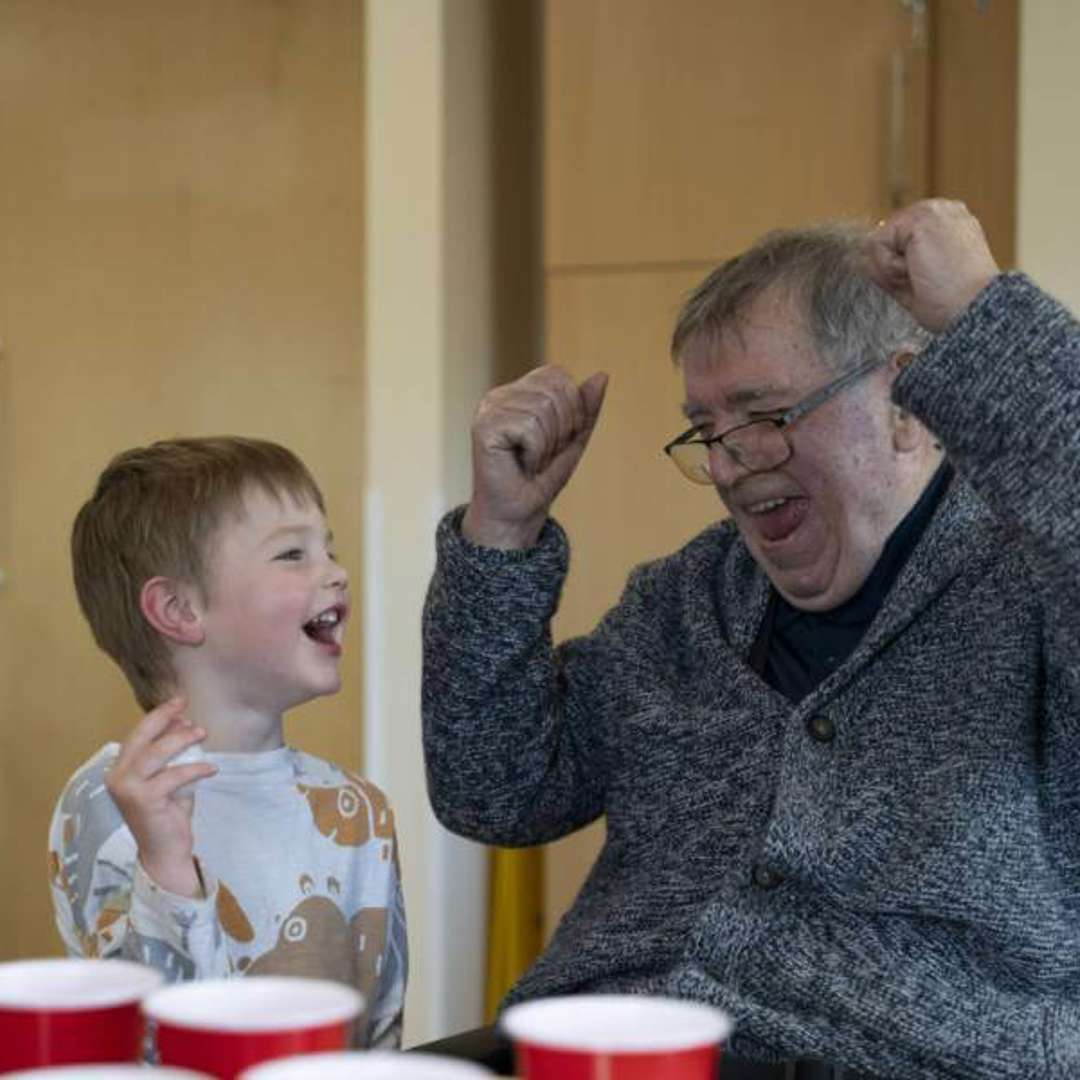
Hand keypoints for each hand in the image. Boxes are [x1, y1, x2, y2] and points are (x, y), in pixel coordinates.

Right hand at [105, 696, 216, 898]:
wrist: (165, 851)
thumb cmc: (168, 814)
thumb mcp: (171, 778)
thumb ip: (174, 755)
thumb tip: (185, 723)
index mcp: (120, 770)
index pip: (137, 735)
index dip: (157, 717)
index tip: (178, 702)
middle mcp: (117, 778)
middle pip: (140, 738)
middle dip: (163, 718)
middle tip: (184, 705)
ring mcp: (128, 790)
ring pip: (155, 753)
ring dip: (180, 739)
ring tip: (201, 732)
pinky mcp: (144, 800)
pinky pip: (173, 775)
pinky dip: (195, 768)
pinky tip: (212, 768)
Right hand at [462, 365, 608, 548]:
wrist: (517, 514)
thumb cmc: (540, 479)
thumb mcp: (573, 439)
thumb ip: (586, 408)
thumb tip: (602, 375)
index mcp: (517, 392)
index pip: (557, 375)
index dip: (571, 408)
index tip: (557, 439)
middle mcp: (499, 396)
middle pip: (554, 392)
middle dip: (561, 429)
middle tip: (543, 454)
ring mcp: (489, 410)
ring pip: (543, 409)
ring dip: (547, 445)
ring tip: (531, 461)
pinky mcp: (483, 427)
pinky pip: (530, 427)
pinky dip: (535, 453)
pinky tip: (521, 465)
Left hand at [865, 199, 1000, 331]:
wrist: (973, 309)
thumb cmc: (953, 303)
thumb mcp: (920, 279)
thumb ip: (895, 261)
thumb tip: (865, 250)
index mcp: (947, 224)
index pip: (897, 240)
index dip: (900, 268)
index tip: (930, 282)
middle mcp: (942, 210)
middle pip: (886, 240)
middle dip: (894, 269)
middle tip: (926, 282)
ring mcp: (932, 210)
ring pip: (880, 242)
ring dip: (893, 270)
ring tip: (924, 277)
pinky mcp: (920, 218)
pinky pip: (876, 245)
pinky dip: (889, 268)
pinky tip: (917, 272)